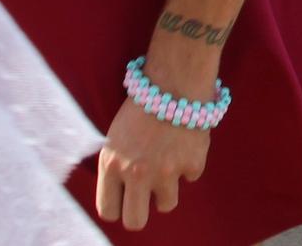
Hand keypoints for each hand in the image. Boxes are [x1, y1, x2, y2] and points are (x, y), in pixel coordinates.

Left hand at [95, 93, 209, 230]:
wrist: (176, 80)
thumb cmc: (141, 103)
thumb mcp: (115, 136)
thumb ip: (116, 166)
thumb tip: (120, 190)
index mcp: (112, 165)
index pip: (108, 211)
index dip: (117, 207)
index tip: (123, 199)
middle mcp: (137, 174)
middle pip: (135, 221)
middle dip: (140, 212)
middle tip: (146, 198)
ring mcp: (167, 171)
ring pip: (167, 204)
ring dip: (167, 188)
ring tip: (168, 163)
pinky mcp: (193, 164)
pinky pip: (191, 177)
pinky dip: (189, 164)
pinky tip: (185, 143)